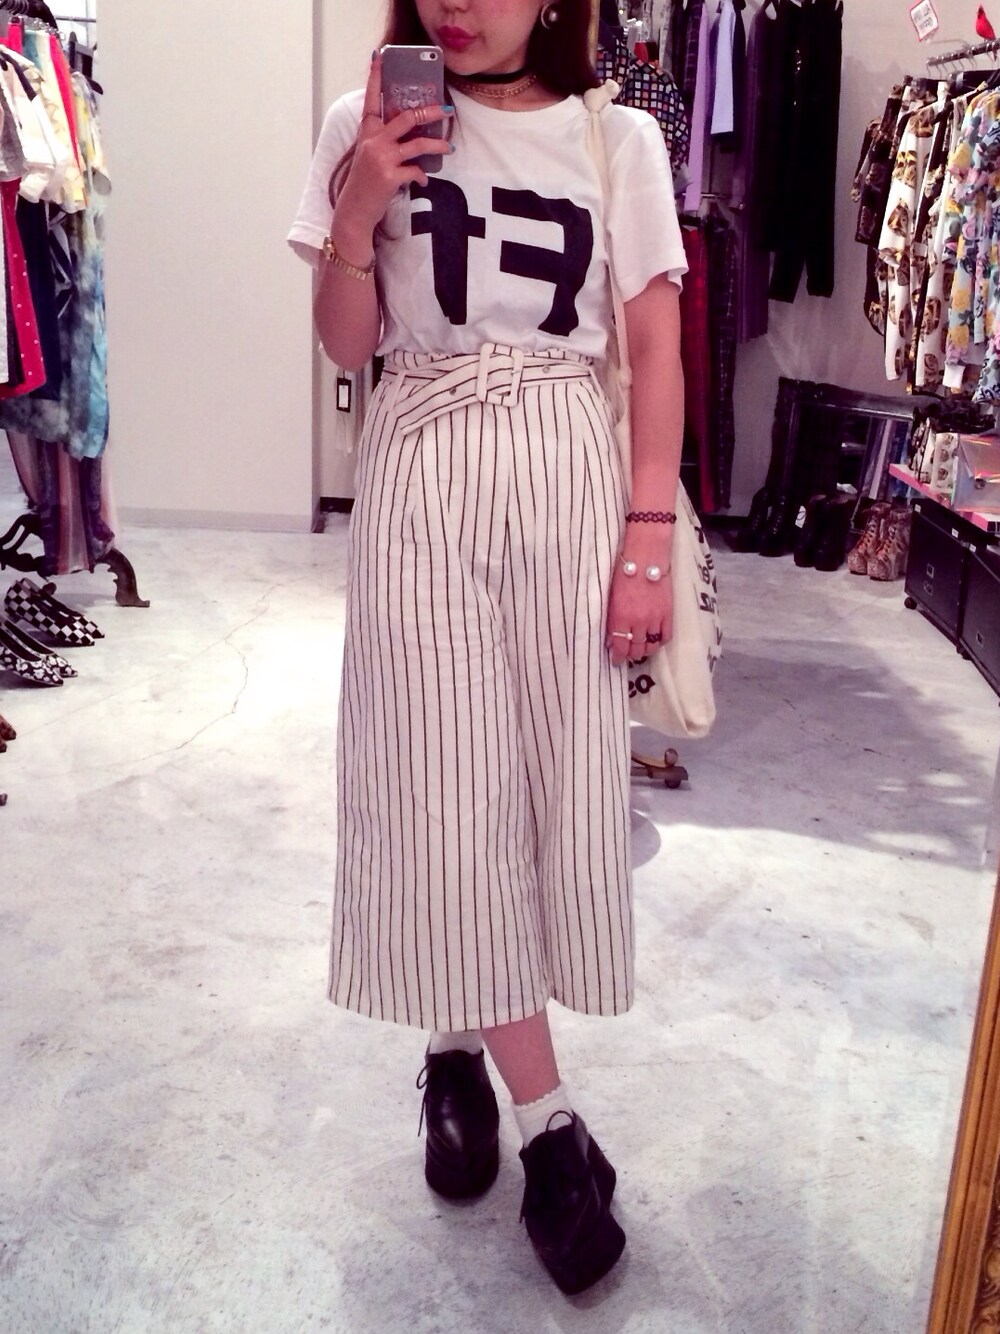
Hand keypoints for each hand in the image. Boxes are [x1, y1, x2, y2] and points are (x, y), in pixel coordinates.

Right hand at [331, 51, 452, 235]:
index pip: (371, 98)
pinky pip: (416, 171)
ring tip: (448, 147)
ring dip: (437, 145)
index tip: (380, 55)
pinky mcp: (390, 177)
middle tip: (447, 110)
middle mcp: (374, 141)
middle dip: (430, 111)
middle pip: (407, 117)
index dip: (376, 76)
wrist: (353, 211)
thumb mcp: (369, 155)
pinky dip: (422, 176)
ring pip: (417, 143)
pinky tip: (423, 181)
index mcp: (367, 132)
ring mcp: (382, 158)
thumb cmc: (364, 182)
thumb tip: (411, 133)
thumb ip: (384, 140)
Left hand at [605, 560, 674, 667]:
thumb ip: (611, 620)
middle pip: (636, 650)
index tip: (616, 661)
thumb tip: (611, 639)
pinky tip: (655, 640)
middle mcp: (638, 622)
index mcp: (620, 618)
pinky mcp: (668, 614)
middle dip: (631, 655)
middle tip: (629, 653)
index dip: (618, 658)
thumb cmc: (623, 574)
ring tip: (642, 648)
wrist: (646, 559)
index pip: (620, 647)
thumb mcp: (611, 599)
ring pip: (651, 646)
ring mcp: (654, 619)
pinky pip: (665, 636)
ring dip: (645, 650)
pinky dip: (660, 641)